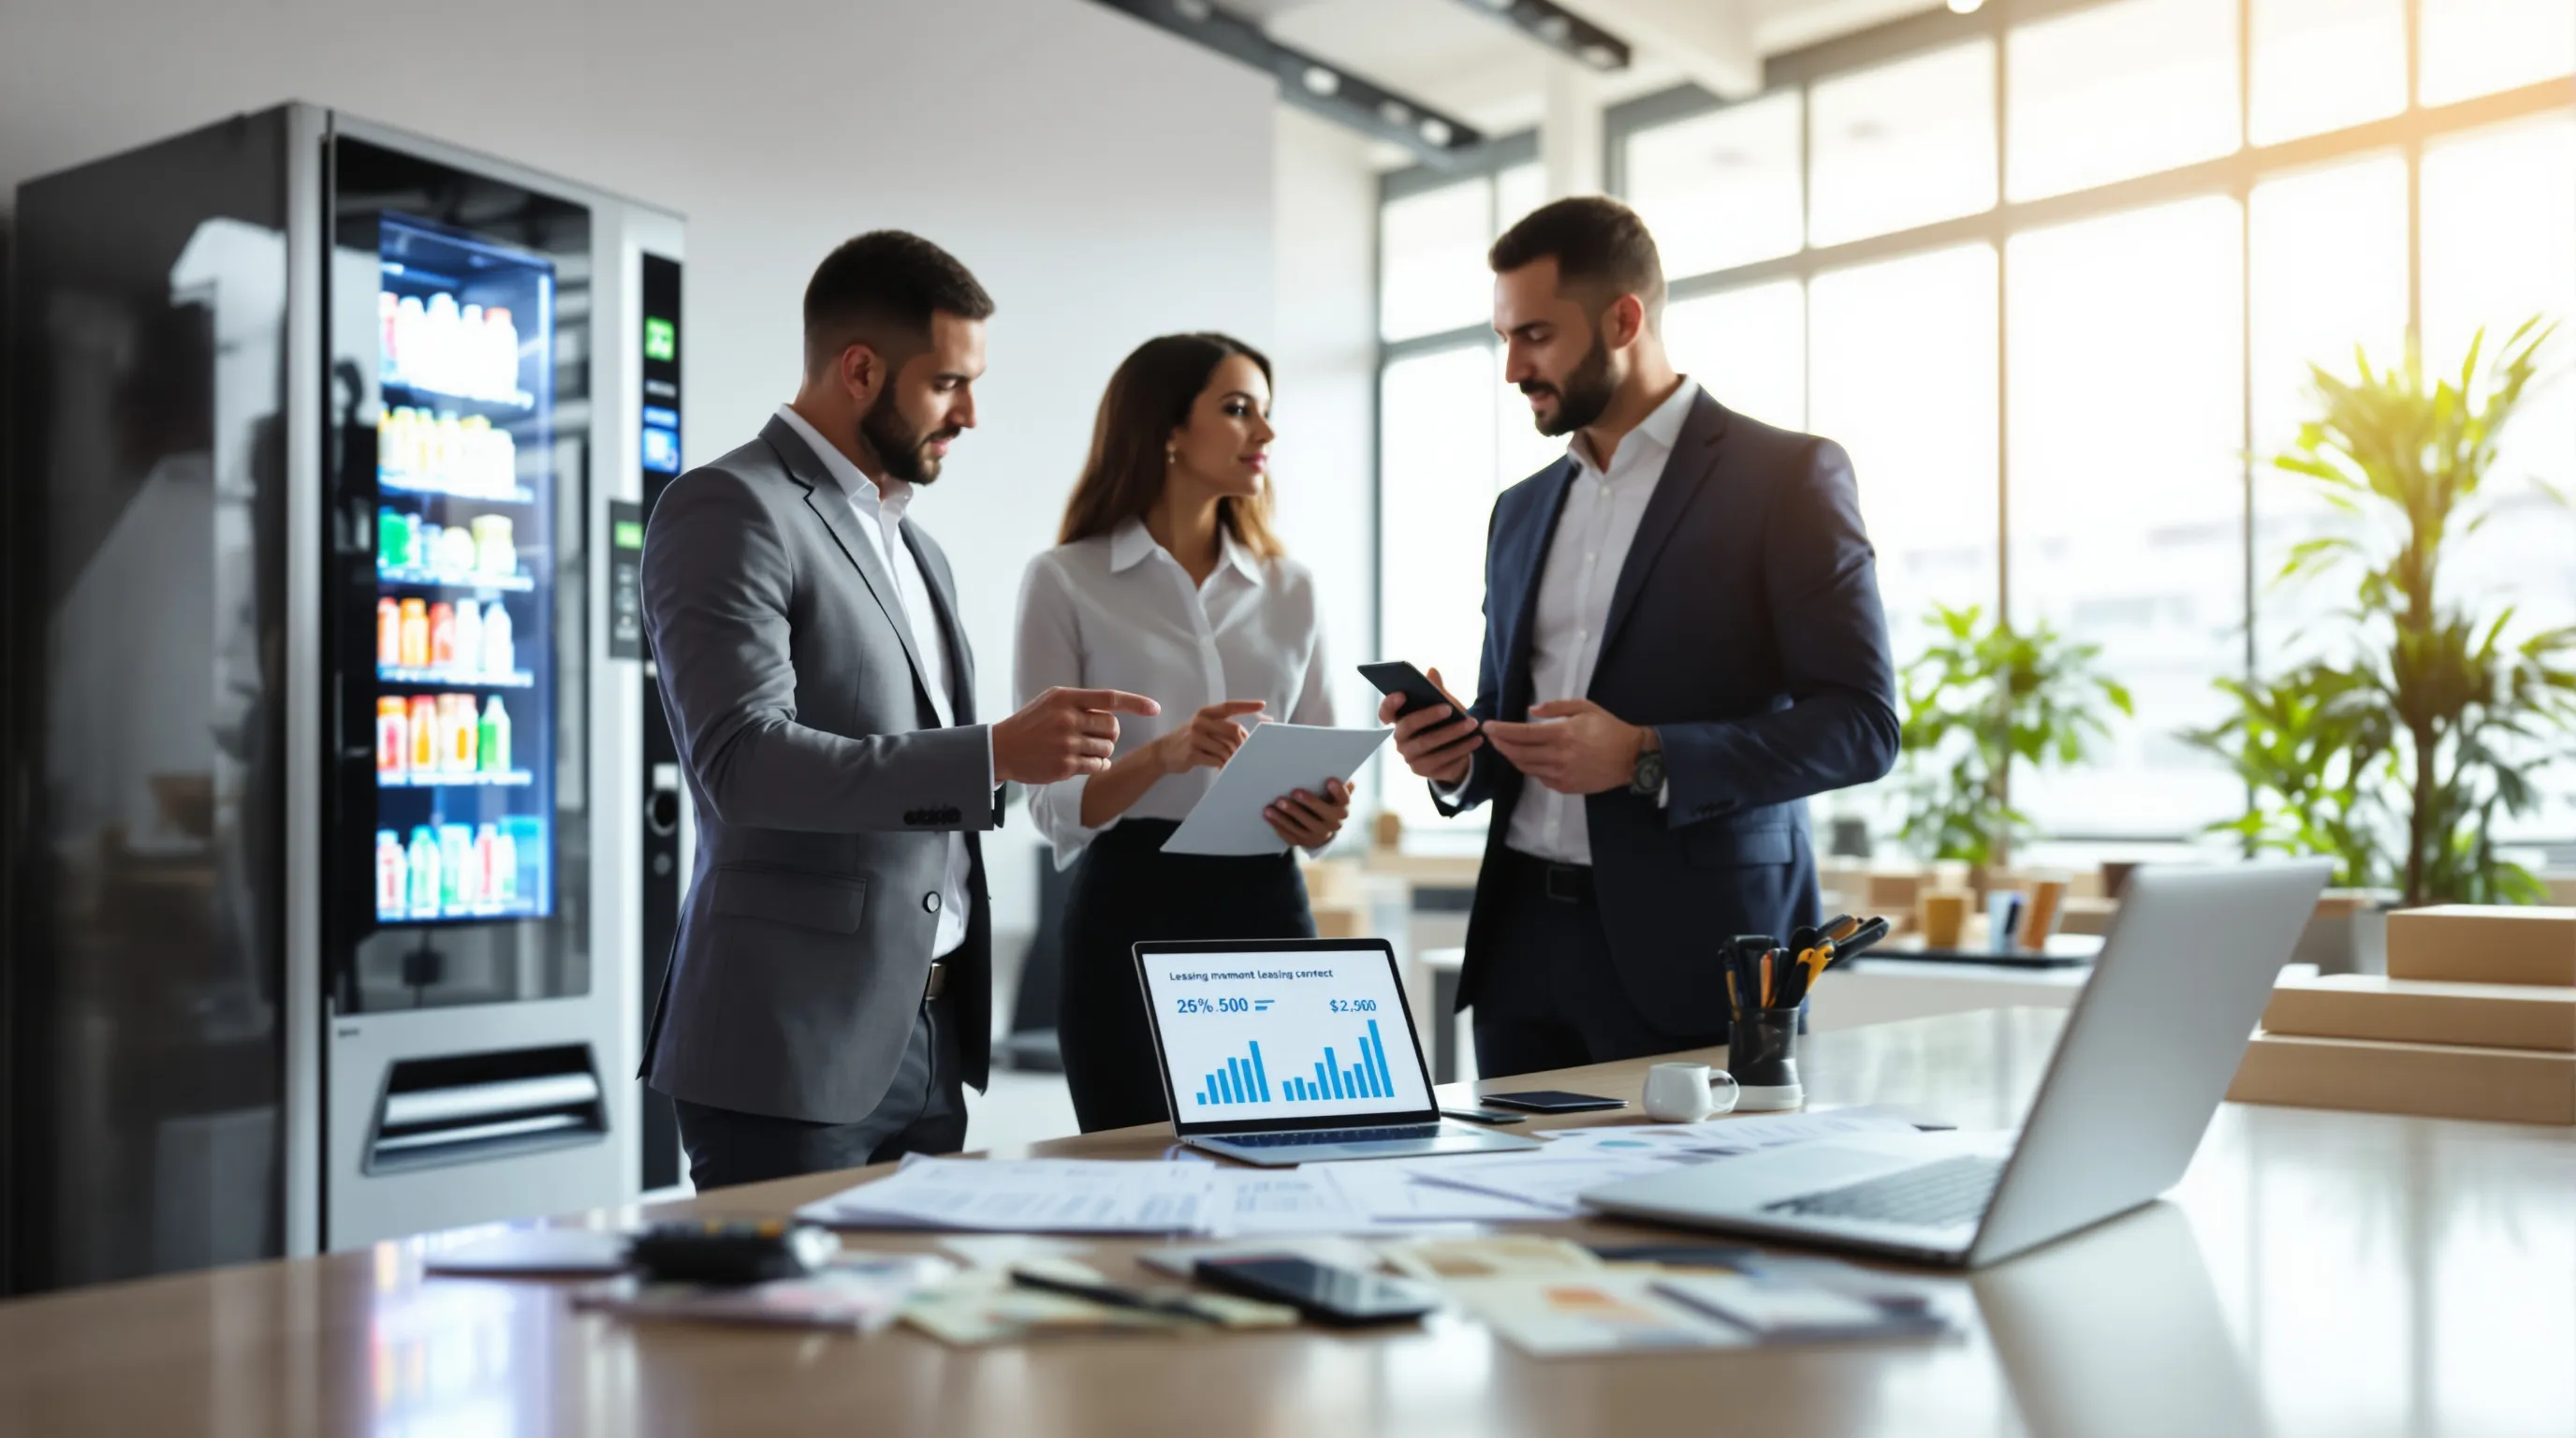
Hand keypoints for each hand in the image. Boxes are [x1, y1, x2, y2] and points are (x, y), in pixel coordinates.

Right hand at [991, 687, 1159, 784]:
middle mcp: (1067, 719)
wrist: (1001, 749)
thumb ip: (1082, 702)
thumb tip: (1116, 712)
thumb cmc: (1032, 723)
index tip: (1155, 709)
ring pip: (1107, 749)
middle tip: (1096, 736)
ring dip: (1103, 751)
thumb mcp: (1052, 701)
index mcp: (1065, 698)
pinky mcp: (1064, 767)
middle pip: (1112, 727)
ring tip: (1085, 749)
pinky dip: (1099, 766)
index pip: (1110, 698)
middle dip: (1110, 733)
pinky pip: (1098, 766)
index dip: (1136, 703)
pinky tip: (1087, 763)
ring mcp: (1066, 744)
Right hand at [1154, 700, 1265, 775]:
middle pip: (1233, 730)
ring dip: (1232, 758)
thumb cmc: (1188, 740)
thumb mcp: (1202, 727)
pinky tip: (1222, 768)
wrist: (1163, 752)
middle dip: (1242, 744)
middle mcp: (1201, 721)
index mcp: (1206, 713)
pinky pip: (1216, 760)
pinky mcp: (1192, 752)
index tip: (1262, 705)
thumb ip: (1221, 727)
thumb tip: (1246, 736)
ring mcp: (1195, 736)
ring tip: (1231, 763)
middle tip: (1244, 754)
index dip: (1247, 705)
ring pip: (1226, 747)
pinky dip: (1223, 766)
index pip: (1229, 706)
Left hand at [1265, 777, 1350, 848]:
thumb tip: (1333, 765)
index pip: (1343, 799)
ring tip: (1274, 805)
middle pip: (1322, 815)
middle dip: (1309, 803)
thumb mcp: (1333, 792)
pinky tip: (1268, 815)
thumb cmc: (1326, 801)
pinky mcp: (1304, 842)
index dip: (1338, 791)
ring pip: (1303, 827)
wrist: (1324, 827)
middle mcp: (1333, 824)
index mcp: (1342, 808)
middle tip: (1294, 792)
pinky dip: (1278, 825)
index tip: (1330, 780)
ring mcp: (1319, 835)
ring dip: (1287, 816)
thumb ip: (1336, 781)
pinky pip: (1290, 835)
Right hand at [1378, 665, 1480, 786]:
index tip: (1402, 694)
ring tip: (1472, 724)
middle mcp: (1400, 739)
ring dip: (1452, 733)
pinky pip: (1442, 761)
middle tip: (1449, 708)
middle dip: (1428, 716)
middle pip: (1407, 726)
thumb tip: (1432, 671)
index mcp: (1399, 720)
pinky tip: (1476, 740)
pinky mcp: (1424, 772)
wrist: (1456, 752)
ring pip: (1427, 744)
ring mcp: (1410, 757)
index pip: (1385, 712)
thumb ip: (1436, 689)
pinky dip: (1461, 749)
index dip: (1389, 704)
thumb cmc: (1445, 723)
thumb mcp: (1443, 704)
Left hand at [1482, 699, 1646, 795]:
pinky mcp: (1565, 787)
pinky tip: (1527, 759)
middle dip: (1501, 744)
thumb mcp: (1585, 707)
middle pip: (1518, 752)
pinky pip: (1539, 777)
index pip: (1522, 733)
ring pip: (1526, 767)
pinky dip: (1529, 768)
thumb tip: (1531, 711)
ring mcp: (1561, 774)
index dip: (1501, 730)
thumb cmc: (1608, 728)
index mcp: (1562, 733)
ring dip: (1512, 757)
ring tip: (1506, 747)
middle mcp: (1559, 756)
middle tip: (1492, 737)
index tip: (1487, 726)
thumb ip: (1556, 707)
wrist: (1631, 758)